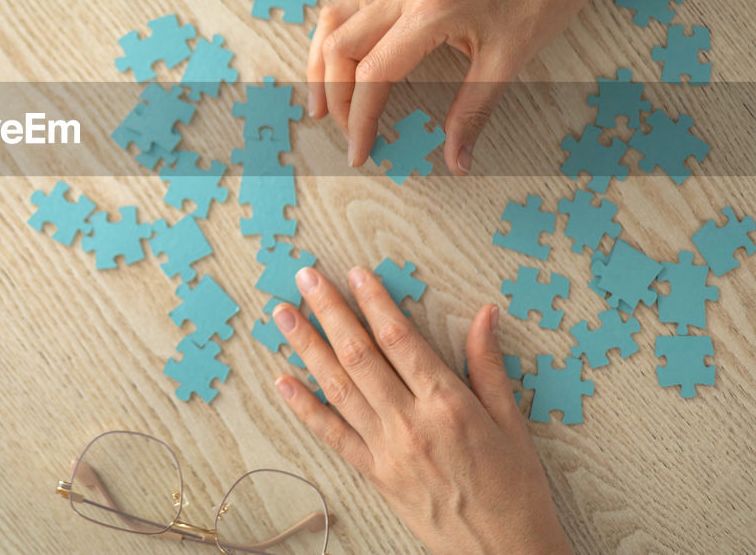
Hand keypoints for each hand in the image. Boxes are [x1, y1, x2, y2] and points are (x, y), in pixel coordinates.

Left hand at [272, 267, 572, 554]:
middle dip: (329, 311)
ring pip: (337, 387)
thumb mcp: (512, 422)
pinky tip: (283, 381)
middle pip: (359, 354)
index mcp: (448, 403)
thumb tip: (485, 314)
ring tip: (284, 315)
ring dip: (307, 347)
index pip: (399, 339)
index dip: (374, 301)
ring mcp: (386, 449)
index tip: (354, 272)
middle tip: (305, 278)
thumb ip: (488, 366)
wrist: (504, 554)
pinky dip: (304, 406)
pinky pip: (332, 434)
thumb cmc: (516, 490)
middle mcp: (410, 422)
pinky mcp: (374, 474)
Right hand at [308, 0, 625, 173]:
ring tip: (323, 103)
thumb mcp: (508, 61)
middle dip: (334, 97)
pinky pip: (351, 7)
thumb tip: (456, 160)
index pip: (373, 73)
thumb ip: (473, 112)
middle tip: (349, 134)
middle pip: (341, 47)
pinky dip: (336, 39)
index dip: (360, 118)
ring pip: (334, 20)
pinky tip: (340, 63)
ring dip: (321, 64)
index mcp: (431, 11)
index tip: (360, 151)